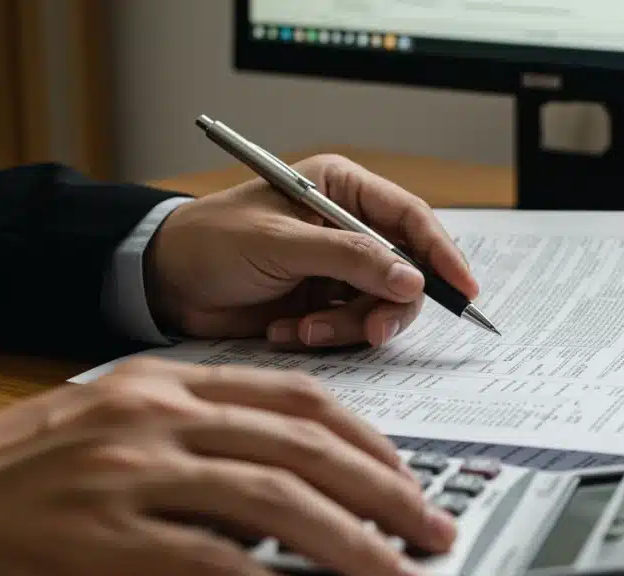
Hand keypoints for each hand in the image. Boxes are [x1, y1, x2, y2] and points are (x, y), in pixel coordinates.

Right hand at [0, 357, 455, 575]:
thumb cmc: (36, 472)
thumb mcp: (127, 430)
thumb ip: (210, 445)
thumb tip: (294, 495)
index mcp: (174, 385)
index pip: (300, 399)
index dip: (368, 441)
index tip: (411, 476)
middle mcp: (164, 417)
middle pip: (306, 448)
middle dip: (387, 493)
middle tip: (438, 532)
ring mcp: (137, 473)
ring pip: (278, 503)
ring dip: (356, 548)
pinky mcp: (112, 537)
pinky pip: (219, 566)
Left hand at [146, 154, 479, 348]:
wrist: (161, 284)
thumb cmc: (209, 241)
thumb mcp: (280, 243)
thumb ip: (348, 259)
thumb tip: (411, 279)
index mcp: (342, 189)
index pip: (411, 218)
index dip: (442, 253)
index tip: (463, 288)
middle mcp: (347, 227)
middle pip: (405, 271)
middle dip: (387, 305)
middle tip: (371, 331)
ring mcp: (336, 269)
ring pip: (380, 306)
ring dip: (347, 326)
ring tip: (301, 330)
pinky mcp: (322, 304)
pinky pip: (350, 328)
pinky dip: (324, 337)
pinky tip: (285, 329)